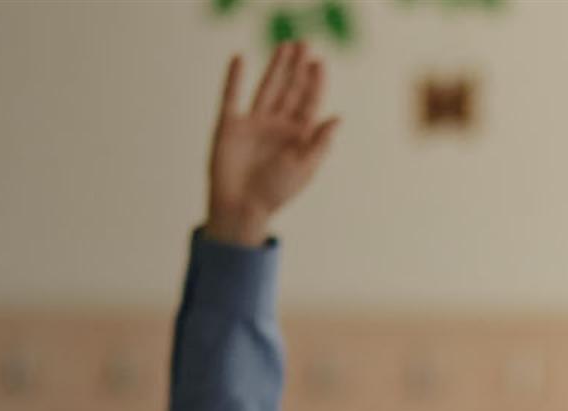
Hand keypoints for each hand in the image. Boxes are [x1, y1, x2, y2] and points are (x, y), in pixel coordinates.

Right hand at [204, 44, 341, 245]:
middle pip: (290, 89)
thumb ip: (320, 143)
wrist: (241, 209)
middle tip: (304, 43)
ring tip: (284, 45)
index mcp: (298, 135)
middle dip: (298, 68)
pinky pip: (232, 97)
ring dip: (275, 67)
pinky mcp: (229, 126)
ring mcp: (254, 123)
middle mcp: (277, 125)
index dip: (315, 83)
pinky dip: (234, 78)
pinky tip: (240, 59)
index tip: (319, 63)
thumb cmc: (276, 193)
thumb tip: (337, 118)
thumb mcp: (304, 169)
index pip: (309, 102)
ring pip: (266, 88)